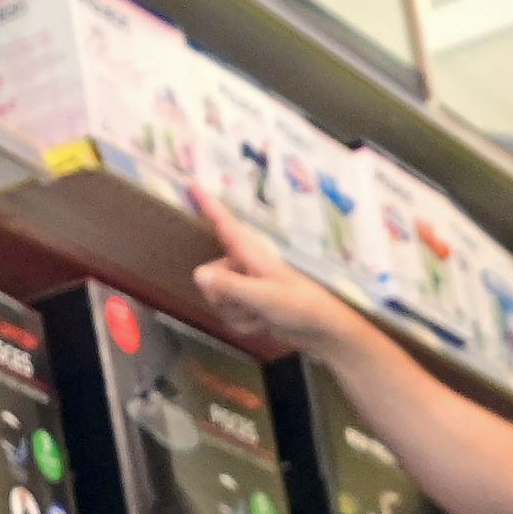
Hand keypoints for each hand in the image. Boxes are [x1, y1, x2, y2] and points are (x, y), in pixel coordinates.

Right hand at [189, 186, 379, 365]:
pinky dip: (244, 323)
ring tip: (262, 315)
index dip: (207, 204)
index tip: (192, 183)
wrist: (321, 331)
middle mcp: (243, 265)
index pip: (224, 223)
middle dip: (225, 298)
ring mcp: (245, 285)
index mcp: (250, 252)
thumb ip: (230, 286)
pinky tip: (262, 324)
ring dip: (238, 314)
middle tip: (250, 306)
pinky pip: (228, 315)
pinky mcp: (248, 304)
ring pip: (218, 299)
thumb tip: (199, 274)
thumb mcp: (263, 296)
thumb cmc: (298, 305)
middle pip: (211, 277)